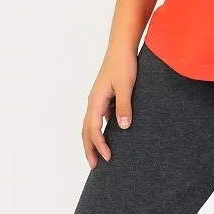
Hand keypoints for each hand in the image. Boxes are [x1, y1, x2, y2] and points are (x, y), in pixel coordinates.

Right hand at [82, 43, 138, 167]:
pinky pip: (98, 117)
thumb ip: (124, 106)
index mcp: (96, 100)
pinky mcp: (105, 96)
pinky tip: (110, 136)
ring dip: (93, 140)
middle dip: (89, 148)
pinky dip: (99, 130)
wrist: (122, 47)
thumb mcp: (126, 86)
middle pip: (86, 130)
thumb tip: (123, 127)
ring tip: (98, 155)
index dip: (99, 145)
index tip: (107, 157)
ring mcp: (98, 99)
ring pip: (90, 124)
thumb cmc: (123, 64)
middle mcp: (93, 101)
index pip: (93, 129)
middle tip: (94, 165)